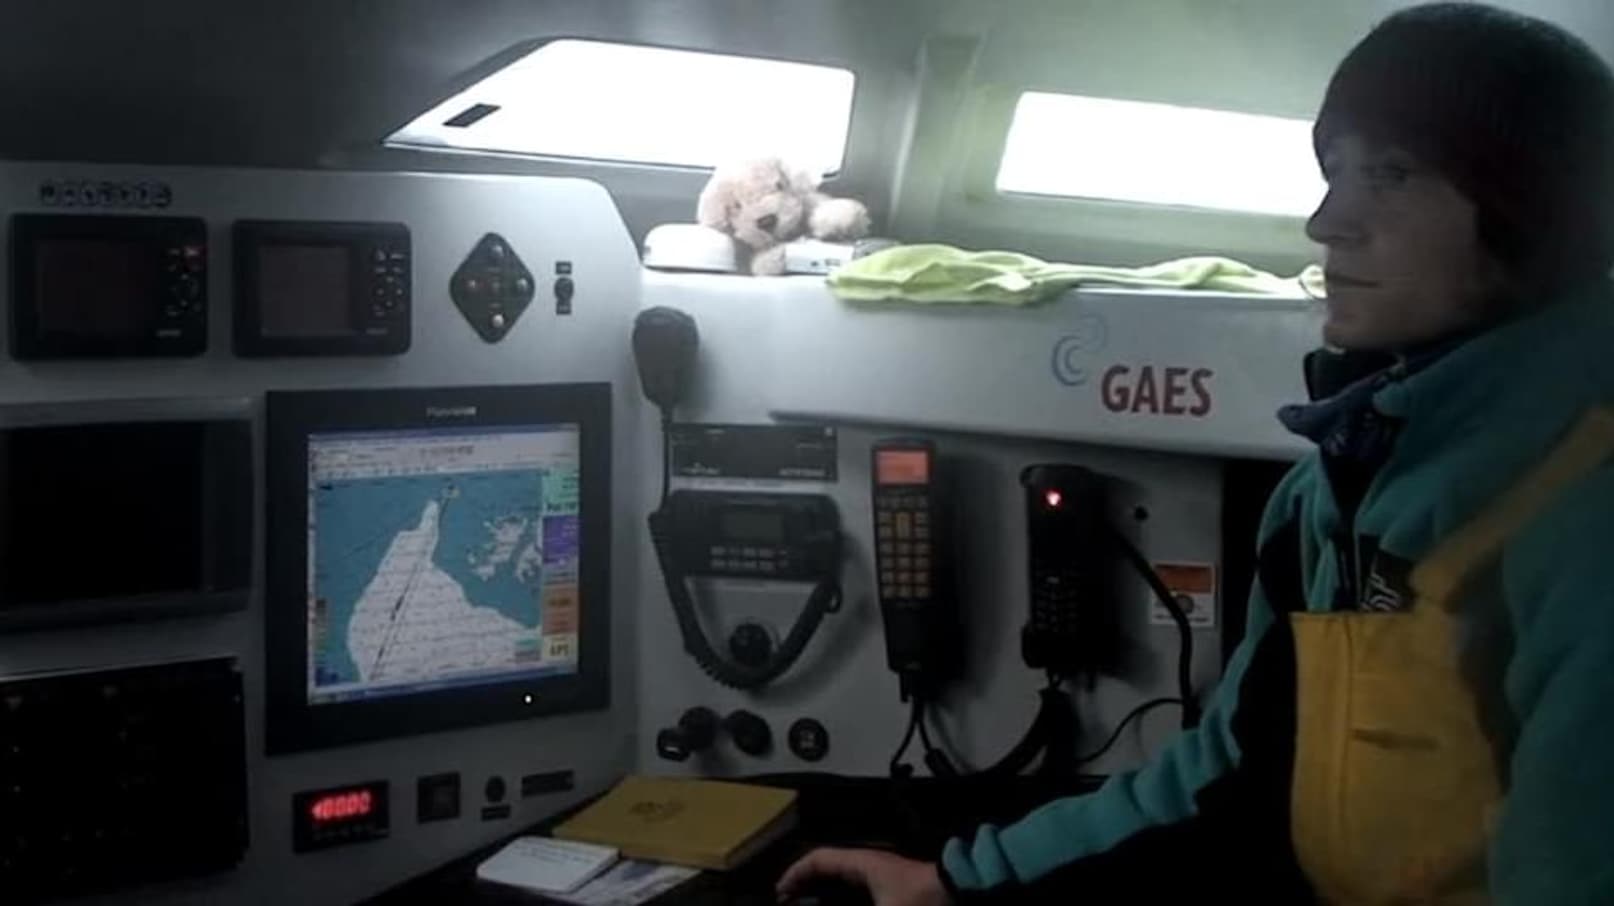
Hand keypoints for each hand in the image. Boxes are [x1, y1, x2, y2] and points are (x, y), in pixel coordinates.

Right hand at [776, 848, 949, 905]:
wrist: (964, 894)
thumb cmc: (925, 898)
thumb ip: (845, 904)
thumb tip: (817, 905)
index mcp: (865, 862)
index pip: (819, 859)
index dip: (795, 873)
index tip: (780, 891)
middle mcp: (874, 866)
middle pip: (830, 871)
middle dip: (809, 886)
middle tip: (792, 901)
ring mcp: (887, 879)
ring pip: (847, 883)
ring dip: (828, 895)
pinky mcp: (899, 893)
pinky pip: (862, 893)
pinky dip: (846, 899)